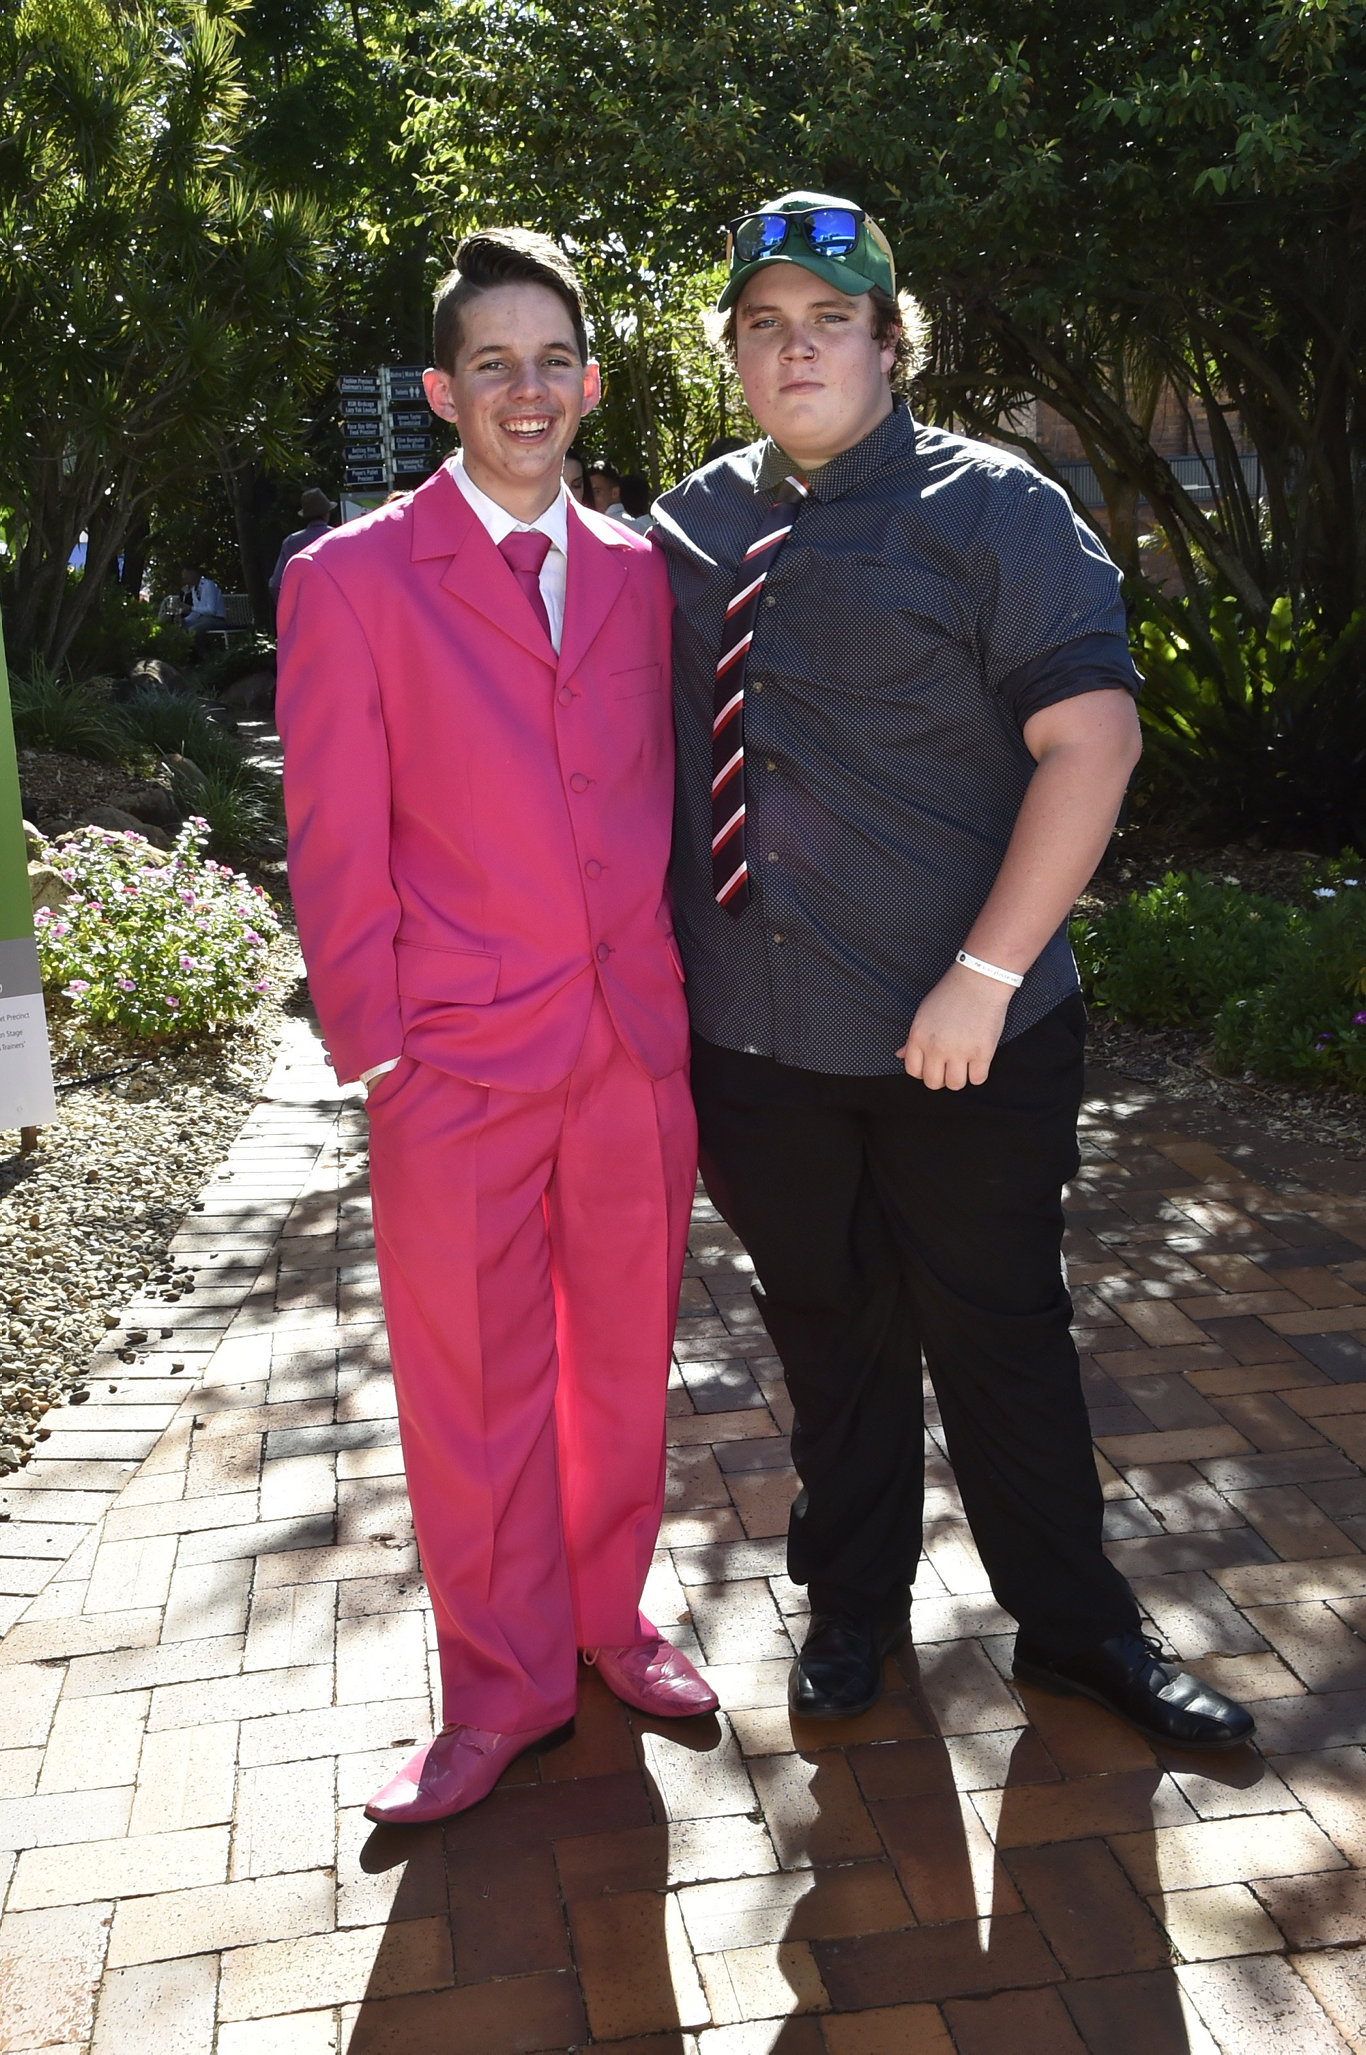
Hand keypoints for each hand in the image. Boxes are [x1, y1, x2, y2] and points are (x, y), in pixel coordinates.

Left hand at [897, 962, 1012, 1088]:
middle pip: (933, 1083)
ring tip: (965, 1063)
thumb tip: (900, 1055)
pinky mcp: (982, 1053)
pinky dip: (978, 1073)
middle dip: (941, 1078)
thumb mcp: (923, 1013)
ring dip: (961, 1077)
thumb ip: (912, 1038)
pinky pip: (978, 1079)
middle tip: (950, 1066)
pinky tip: (978, 1060)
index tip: (933, 1065)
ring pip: (955, 1085)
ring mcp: (959, 1051)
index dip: (924, 1071)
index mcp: (918, 1037)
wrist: (980, 980)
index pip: (913, 1071)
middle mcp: (936, 1047)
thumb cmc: (951, 994)